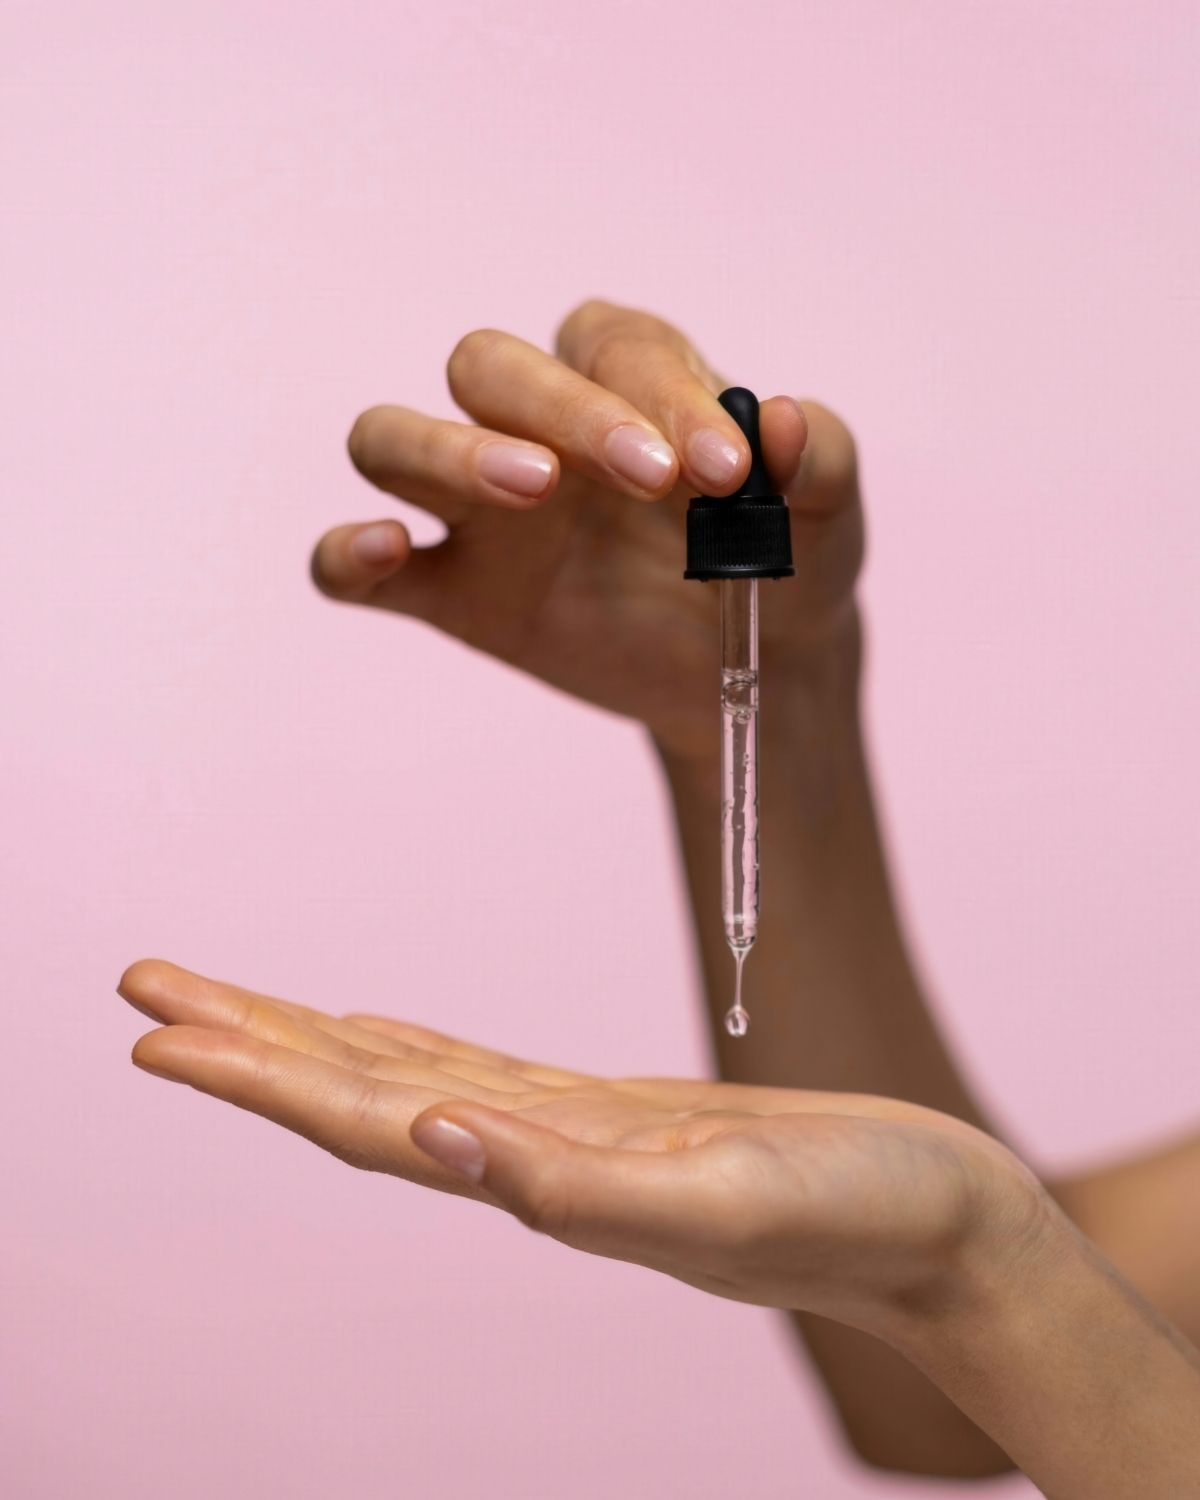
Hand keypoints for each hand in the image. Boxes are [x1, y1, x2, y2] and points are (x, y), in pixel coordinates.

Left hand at [120, 960, 1042, 1335]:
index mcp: (544, 1177)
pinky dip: (412, 1047)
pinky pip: (483, 1070)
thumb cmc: (859, 1221)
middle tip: (145, 984)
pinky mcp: (614, 1114)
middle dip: (248, 1038)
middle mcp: (533, 1157)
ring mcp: (569, 1135)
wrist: (941, 1225)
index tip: (156, 1033)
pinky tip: (374, 1035)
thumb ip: (574, 1187)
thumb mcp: (723, 1203)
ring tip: (227, 1004)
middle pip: (359, 1091)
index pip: (364, 1121)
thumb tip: (432, 1142)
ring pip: (410, 1075)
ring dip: (310, 1039)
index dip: (257, 1076)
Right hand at [312, 299, 862, 759]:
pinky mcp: (450, 590)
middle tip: (644, 479)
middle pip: (485, 365)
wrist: (756, 668)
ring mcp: (480, 510)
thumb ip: (822, 459)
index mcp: (624, 380)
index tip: (724, 473)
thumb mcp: (831, 516)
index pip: (610, 346)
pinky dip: (347, 556)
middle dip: (558, 407)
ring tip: (532, 492)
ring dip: (446, 452)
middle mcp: (536, 426)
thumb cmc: (785, 566)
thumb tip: (781, 422)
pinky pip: (354, 567)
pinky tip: (384, 554)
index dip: (660, 391)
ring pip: (392, 439)